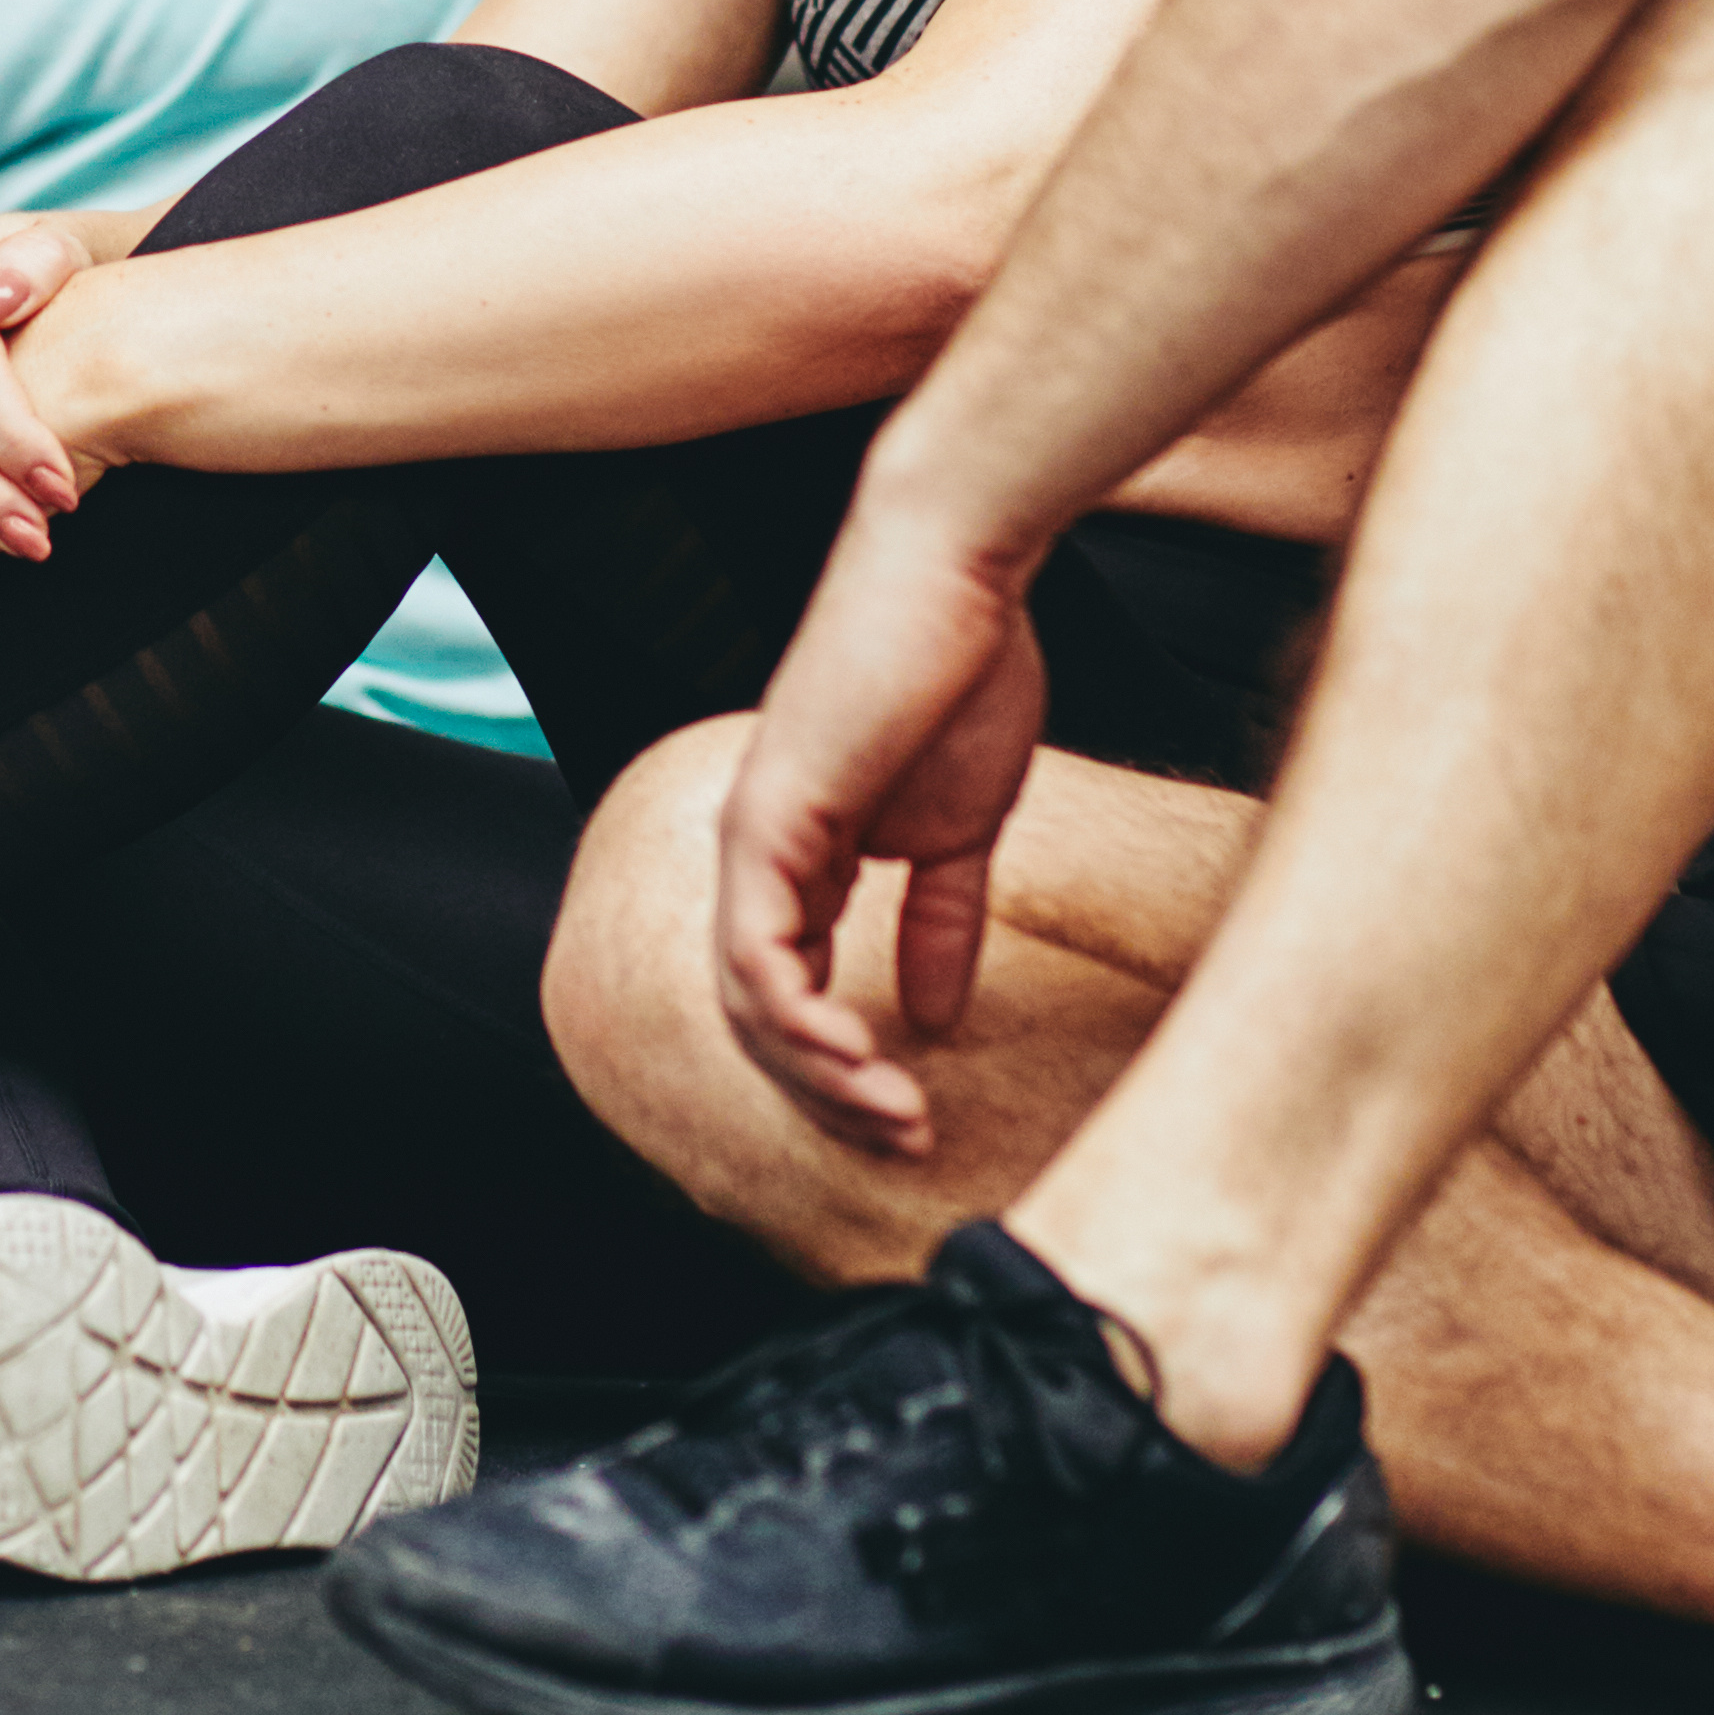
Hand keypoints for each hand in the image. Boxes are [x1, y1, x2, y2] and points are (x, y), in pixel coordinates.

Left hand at [706, 508, 1052, 1159]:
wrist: (960, 573)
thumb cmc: (964, 671)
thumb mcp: (962, 828)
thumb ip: (943, 917)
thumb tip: (940, 1013)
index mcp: (805, 858)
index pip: (795, 994)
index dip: (843, 1070)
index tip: (914, 1119)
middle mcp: (761, 857)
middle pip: (760, 1018)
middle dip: (829, 1097)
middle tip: (904, 1141)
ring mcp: (754, 838)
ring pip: (749, 1003)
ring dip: (821, 1078)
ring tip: (894, 1117)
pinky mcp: (767, 820)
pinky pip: (757, 953)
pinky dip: (800, 1020)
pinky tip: (859, 1056)